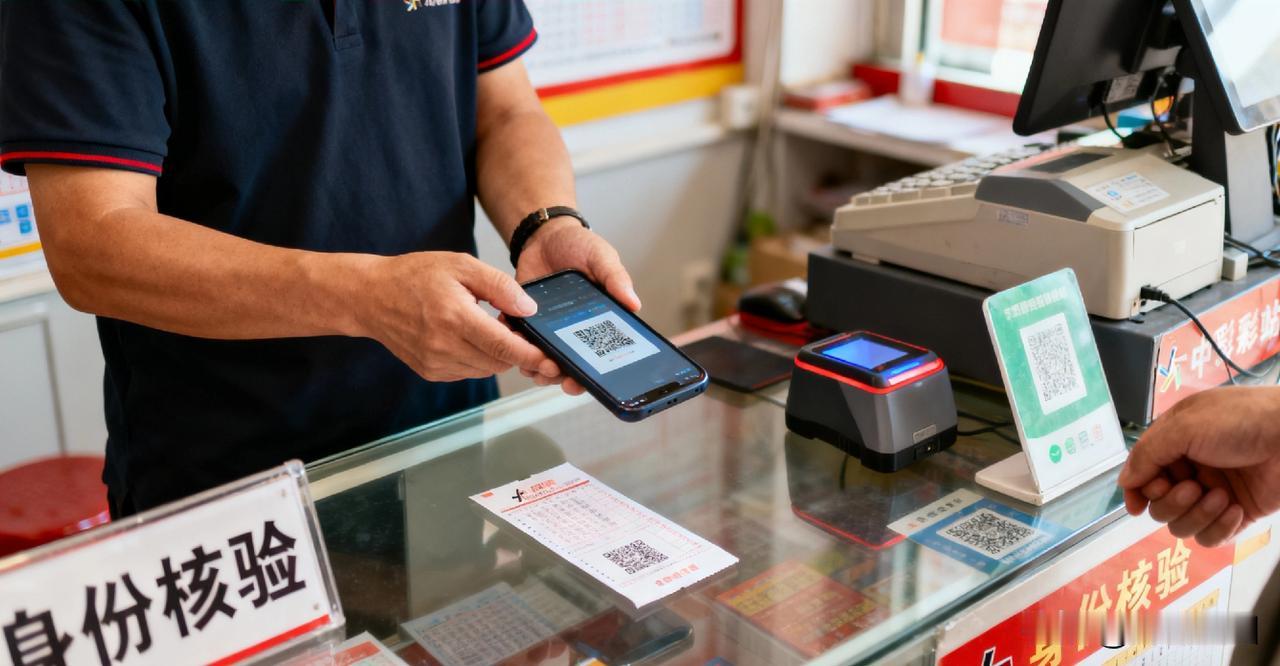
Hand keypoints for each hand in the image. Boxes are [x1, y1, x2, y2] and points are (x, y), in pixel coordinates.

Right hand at [360, 251, 559, 382]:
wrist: (370, 296)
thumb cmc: (414, 276)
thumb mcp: (460, 265)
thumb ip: (499, 286)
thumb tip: (529, 308)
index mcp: (454, 318)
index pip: (503, 346)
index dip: (532, 355)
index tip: (552, 359)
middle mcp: (444, 346)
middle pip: (499, 362)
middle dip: (516, 350)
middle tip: (514, 326)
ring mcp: (436, 363)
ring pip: (486, 369)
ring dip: (496, 354)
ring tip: (485, 326)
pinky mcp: (431, 372)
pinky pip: (468, 371)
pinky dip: (477, 358)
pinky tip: (467, 336)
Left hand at [513, 218, 640, 394]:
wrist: (546, 236)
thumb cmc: (580, 247)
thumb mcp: (602, 258)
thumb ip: (616, 279)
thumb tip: (634, 304)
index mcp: (599, 322)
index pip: (599, 357)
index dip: (591, 375)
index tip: (581, 382)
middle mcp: (575, 332)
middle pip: (570, 366)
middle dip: (562, 377)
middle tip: (555, 377)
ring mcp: (549, 329)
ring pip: (543, 360)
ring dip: (537, 368)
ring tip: (532, 366)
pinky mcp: (526, 321)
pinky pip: (519, 341)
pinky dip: (513, 346)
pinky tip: (511, 343)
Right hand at [1118, 386, 1279, 546]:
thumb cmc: (1245, 420)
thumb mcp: (1183, 426)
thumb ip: (1147, 454)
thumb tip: (1125, 482)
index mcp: (1175, 444)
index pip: (1141, 475)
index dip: (1136, 491)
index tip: (1136, 503)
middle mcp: (1191, 470)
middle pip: (1157, 505)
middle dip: (1171, 500)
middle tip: (1192, 486)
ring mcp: (1212, 494)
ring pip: (1181, 525)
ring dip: (1197, 514)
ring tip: (1220, 495)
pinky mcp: (1235, 515)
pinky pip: (1209, 538)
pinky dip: (1218, 528)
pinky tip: (1234, 508)